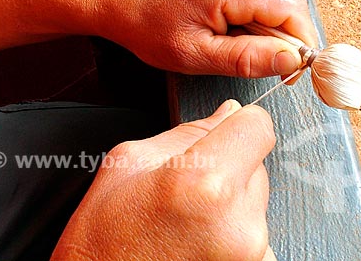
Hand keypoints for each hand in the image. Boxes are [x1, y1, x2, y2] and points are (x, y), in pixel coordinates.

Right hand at [50, 99, 276, 260]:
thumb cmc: (102, 242)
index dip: (241, 122)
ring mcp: (251, 254)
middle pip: (256, 162)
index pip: (257, 127)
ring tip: (190, 217)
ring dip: (232, 198)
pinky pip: (255, 230)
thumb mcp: (130, 163)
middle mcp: (238, 223)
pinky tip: (199, 238)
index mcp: (204, 182)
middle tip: (189, 185)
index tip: (231, 126)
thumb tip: (228, 114)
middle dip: (229, 164)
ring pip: (256, 198)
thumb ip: (189, 132)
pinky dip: (233, 228)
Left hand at [89, 0, 316, 77]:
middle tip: (258, 64)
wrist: (122, 1)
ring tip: (234, 45)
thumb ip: (246, 58)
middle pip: (287, 5)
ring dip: (267, 30)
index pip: (292, 10)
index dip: (302, 43)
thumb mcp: (196, 54)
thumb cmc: (149, 27)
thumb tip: (291, 60)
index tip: (293, 71)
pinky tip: (230, 31)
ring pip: (274, 2)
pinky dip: (254, 19)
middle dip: (283, 39)